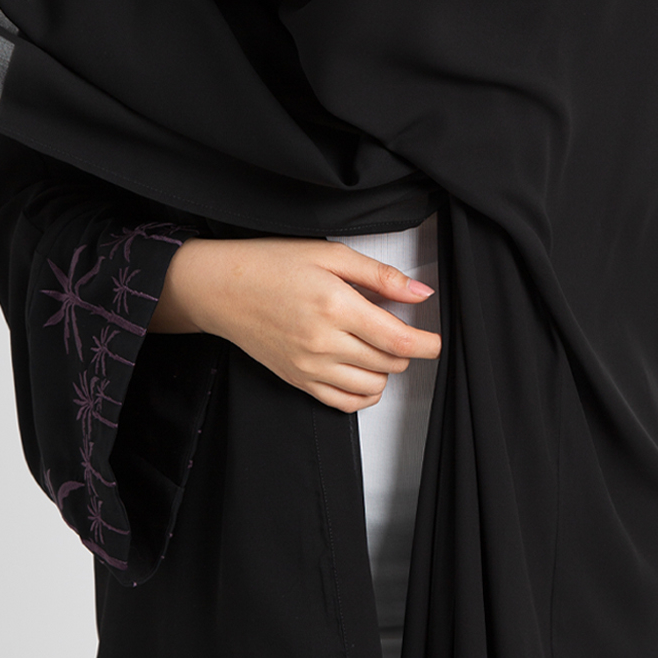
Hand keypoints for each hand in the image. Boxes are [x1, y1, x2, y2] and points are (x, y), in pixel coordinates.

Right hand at [149, 236, 440, 412]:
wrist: (222, 288)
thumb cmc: (271, 265)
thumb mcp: (329, 254)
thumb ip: (379, 276)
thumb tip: (419, 292)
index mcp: (335, 306)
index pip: (397, 340)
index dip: (427, 344)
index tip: (436, 340)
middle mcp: (323, 342)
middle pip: (388, 363)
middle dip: (404, 349)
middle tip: (394, 326)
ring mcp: (309, 366)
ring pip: (371, 386)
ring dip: (385, 370)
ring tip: (376, 346)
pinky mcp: (298, 380)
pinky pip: (344, 403)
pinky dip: (364, 393)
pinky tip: (363, 373)